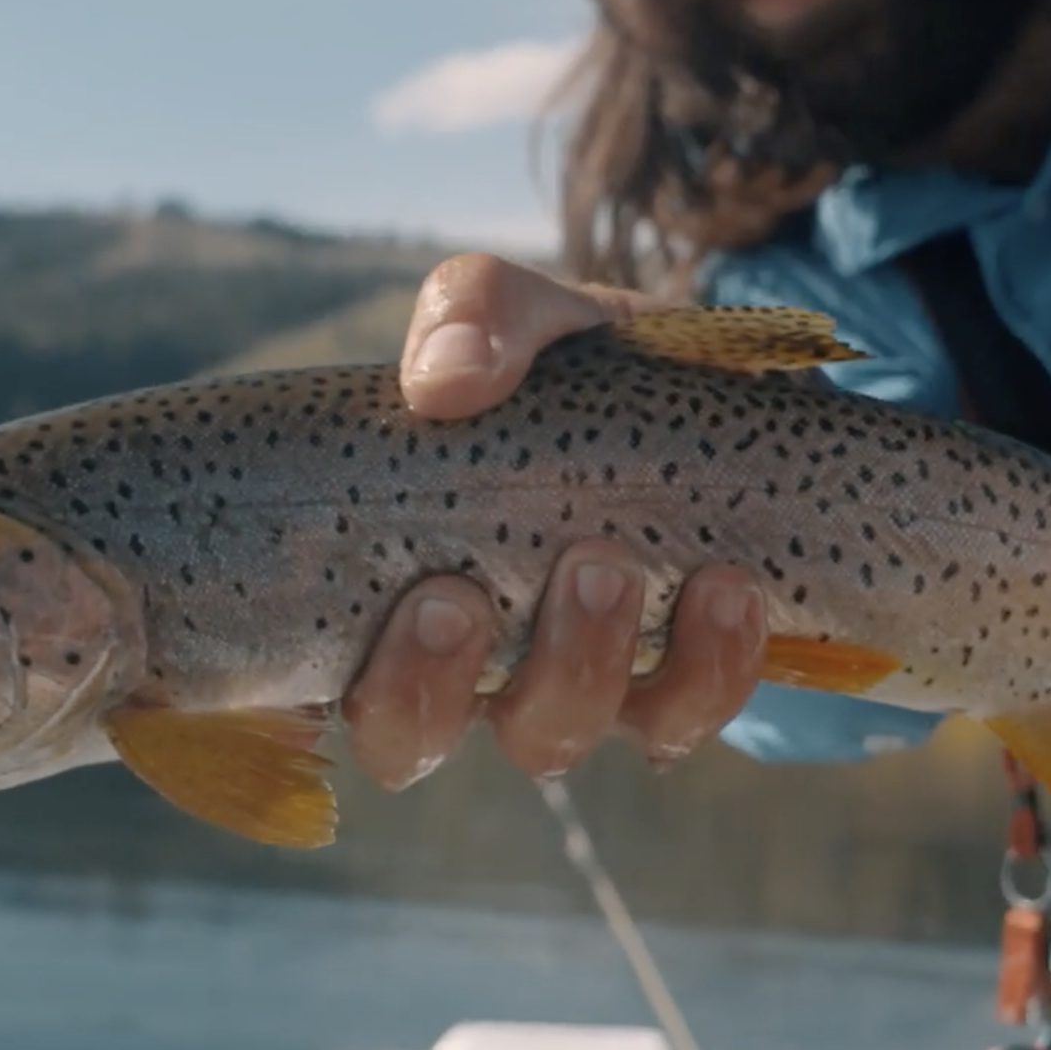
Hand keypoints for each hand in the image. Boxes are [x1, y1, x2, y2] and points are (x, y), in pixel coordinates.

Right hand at [341, 253, 770, 788]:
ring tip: (609, 567)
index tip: (419, 595)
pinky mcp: (669, 689)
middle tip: (466, 598)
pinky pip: (674, 719)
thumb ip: (475, 312)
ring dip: (572, 662)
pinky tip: (728, 590)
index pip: (323, 681)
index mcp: (384, 580)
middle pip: (408, 737)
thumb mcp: (528, 315)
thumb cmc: (580, 367)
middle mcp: (459, 659)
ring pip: (543, 737)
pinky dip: (705, 665)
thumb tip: (440, 381)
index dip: (357, 680)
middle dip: (431, 685)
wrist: (723, 387)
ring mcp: (564, 683)